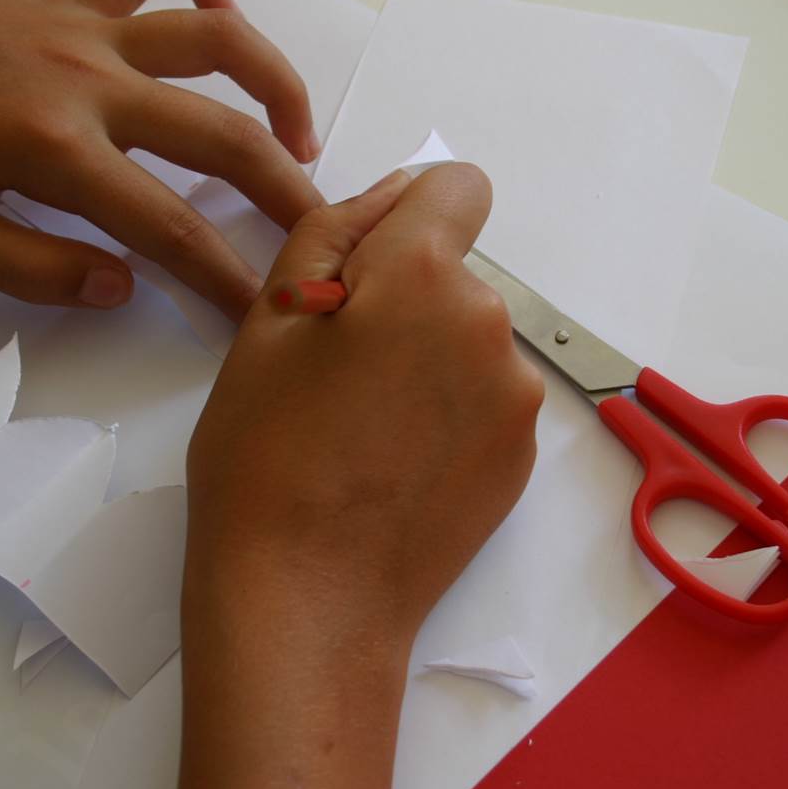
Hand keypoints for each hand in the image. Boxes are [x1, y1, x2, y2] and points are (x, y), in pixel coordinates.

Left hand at [0, 0, 320, 319]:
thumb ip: (31, 266)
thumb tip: (119, 287)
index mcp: (55, 150)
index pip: (169, 227)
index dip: (228, 277)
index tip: (267, 312)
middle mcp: (89, 82)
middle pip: (222, 135)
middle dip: (286, 191)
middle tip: (322, 232)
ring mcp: (82, 29)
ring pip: (215, 40)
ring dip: (273, 84)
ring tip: (297, 135)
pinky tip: (219, 10)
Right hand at [176, 164, 543, 788]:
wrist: (310, 600)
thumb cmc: (265, 460)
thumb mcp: (268, 321)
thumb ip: (336, 232)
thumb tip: (399, 192)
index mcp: (424, 276)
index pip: (459, 188)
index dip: (407, 217)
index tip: (363, 274)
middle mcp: (491, 325)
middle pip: (455, 273)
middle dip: (404, 299)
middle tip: (333, 373)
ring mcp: (515, 396)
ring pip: (469, 339)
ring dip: (427, 358)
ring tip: (361, 427)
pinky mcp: (522, 456)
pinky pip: (485, 398)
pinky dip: (447, 413)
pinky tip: (393, 464)